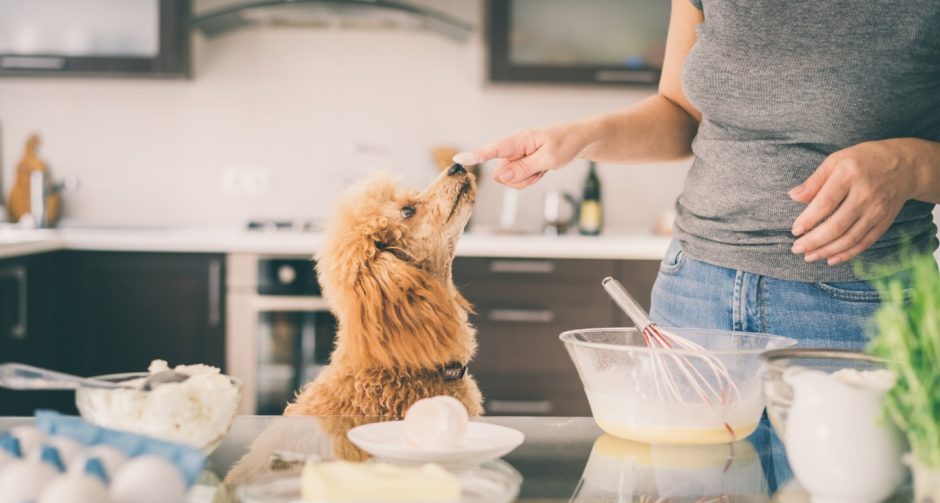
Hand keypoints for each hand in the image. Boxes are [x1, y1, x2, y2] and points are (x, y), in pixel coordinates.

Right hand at [475, 123, 588, 188]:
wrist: (579, 140)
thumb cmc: (567, 143)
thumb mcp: (549, 158)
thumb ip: (524, 168)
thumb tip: (501, 176)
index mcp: (520, 140)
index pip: (494, 149)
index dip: (476, 155)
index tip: (460, 158)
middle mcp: (514, 148)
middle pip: (502, 174)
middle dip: (520, 179)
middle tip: (539, 171)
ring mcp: (517, 156)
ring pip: (509, 179)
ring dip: (526, 180)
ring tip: (542, 169)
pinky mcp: (521, 163)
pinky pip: (517, 179)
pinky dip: (529, 179)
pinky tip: (540, 170)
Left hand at [789, 140, 916, 265]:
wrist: (905, 165)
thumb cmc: (863, 161)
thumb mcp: (836, 160)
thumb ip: (814, 181)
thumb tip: (792, 196)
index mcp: (849, 175)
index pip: (825, 203)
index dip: (808, 220)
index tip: (795, 230)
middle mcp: (865, 194)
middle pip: (837, 225)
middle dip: (814, 241)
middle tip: (797, 248)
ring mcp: (877, 210)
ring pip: (850, 238)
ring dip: (827, 251)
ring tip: (809, 257)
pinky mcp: (885, 222)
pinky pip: (865, 242)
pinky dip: (847, 254)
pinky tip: (831, 259)